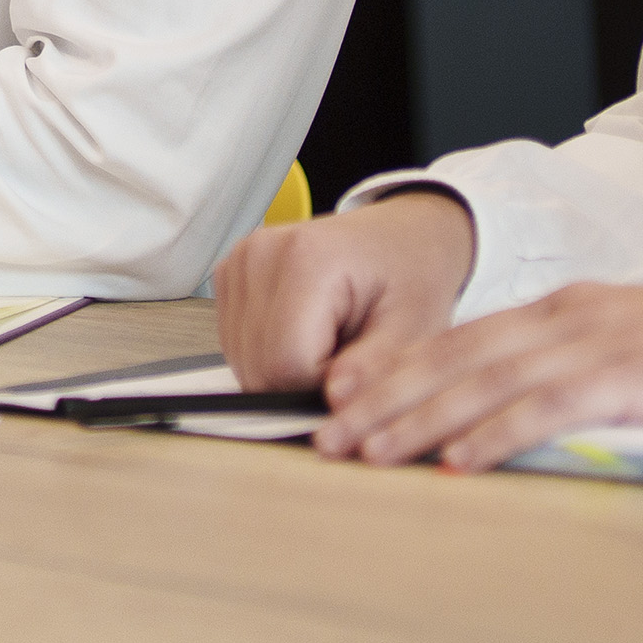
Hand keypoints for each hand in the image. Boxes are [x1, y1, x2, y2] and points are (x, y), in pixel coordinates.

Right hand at [216, 188, 473, 393]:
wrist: (400, 236)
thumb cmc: (410, 275)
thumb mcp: (414, 326)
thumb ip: (375, 369)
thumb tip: (335, 406)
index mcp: (308, 258)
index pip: (287, 363)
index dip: (323, 387)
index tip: (357, 370)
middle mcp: (261, 253)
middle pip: (259, 366)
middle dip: (304, 383)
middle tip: (347, 358)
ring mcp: (239, 261)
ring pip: (243, 361)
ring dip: (285, 371)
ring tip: (328, 341)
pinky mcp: (228, 274)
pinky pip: (236, 344)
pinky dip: (269, 355)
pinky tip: (304, 333)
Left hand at [314, 271, 642, 472]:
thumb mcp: (636, 354)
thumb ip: (578, 372)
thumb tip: (522, 410)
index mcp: (568, 312)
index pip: (463, 341)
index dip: (398, 370)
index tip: (343, 399)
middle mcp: (571, 320)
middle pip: (457, 360)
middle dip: (385, 397)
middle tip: (325, 434)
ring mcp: (600, 345)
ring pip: (487, 382)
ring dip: (420, 419)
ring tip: (367, 451)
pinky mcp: (636, 379)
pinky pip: (550, 407)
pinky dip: (498, 432)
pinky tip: (459, 460)